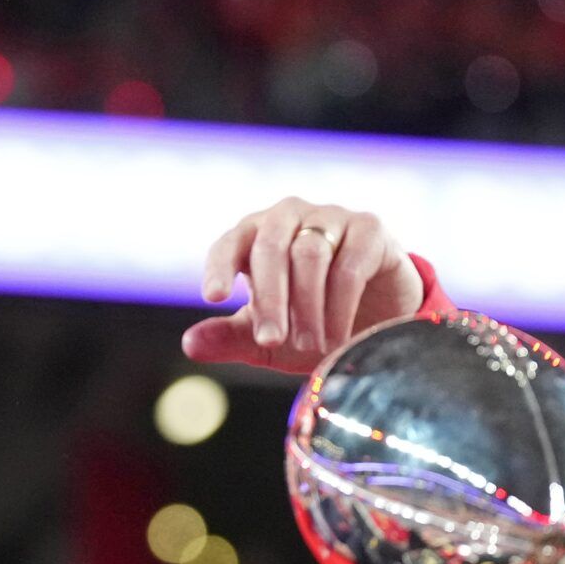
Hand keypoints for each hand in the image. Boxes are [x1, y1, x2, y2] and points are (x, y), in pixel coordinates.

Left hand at [185, 197, 424, 374]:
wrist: (375, 322)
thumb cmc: (309, 324)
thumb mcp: (265, 340)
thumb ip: (229, 338)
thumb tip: (189, 344)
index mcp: (253, 237)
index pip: (229, 245)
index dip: (220, 267)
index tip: (214, 297)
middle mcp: (288, 217)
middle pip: (270, 248)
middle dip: (269, 299)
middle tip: (270, 341)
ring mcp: (330, 217)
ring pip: (309, 255)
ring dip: (307, 307)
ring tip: (310, 346)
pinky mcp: (369, 227)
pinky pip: (349, 264)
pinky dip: (340, 305)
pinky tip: (337, 337)